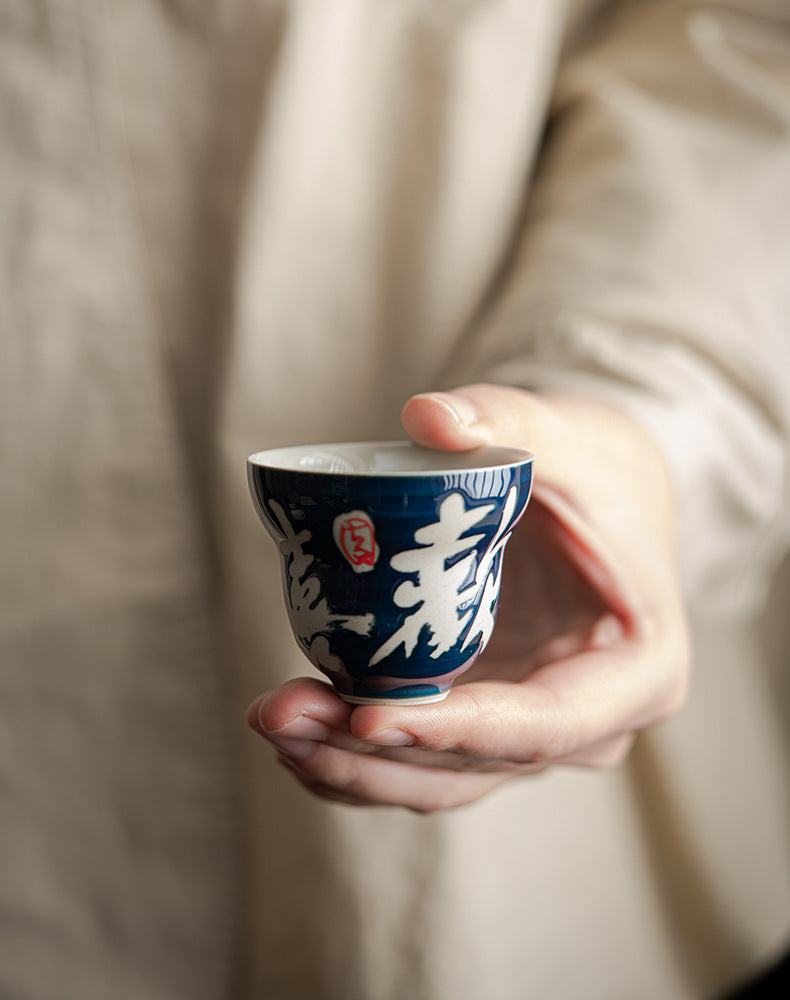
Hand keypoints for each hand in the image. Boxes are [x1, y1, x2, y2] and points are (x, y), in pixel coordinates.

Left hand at [248, 384, 689, 811]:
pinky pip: (422, 761)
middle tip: (280, 715)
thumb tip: (425, 415)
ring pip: (439, 778)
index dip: (454, 731)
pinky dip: (356, 756)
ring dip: (348, 763)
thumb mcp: (568, 437)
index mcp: (637, 671)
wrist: (606, 499)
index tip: (366, 716)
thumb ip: (506, 419)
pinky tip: (295, 731)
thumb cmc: (599, 473)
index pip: (544, 724)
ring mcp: (534, 733)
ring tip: (271, 718)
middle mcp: (590, 725)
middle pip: (474, 764)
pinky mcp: (487, 721)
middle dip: (370, 752)